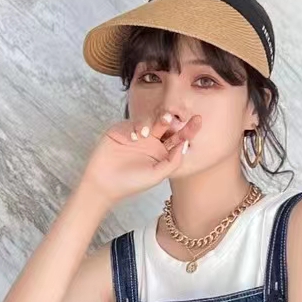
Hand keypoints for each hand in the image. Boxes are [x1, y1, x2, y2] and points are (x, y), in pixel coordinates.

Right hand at [80, 110, 202, 207]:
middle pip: (166, 124)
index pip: (178, 138)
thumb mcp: (157, 175)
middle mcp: (151, 141)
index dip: (188, 129)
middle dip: (170, 118)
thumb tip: (185, 144)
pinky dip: (136, 127)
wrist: (104, 183)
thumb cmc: (131, 183)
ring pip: (150, 119)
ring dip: (152, 121)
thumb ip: (173, 161)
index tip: (197, 120)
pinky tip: (134, 137)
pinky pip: (133, 122)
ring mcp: (138, 134)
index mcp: (162, 152)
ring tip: (146, 132)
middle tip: (170, 117)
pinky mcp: (123, 130)